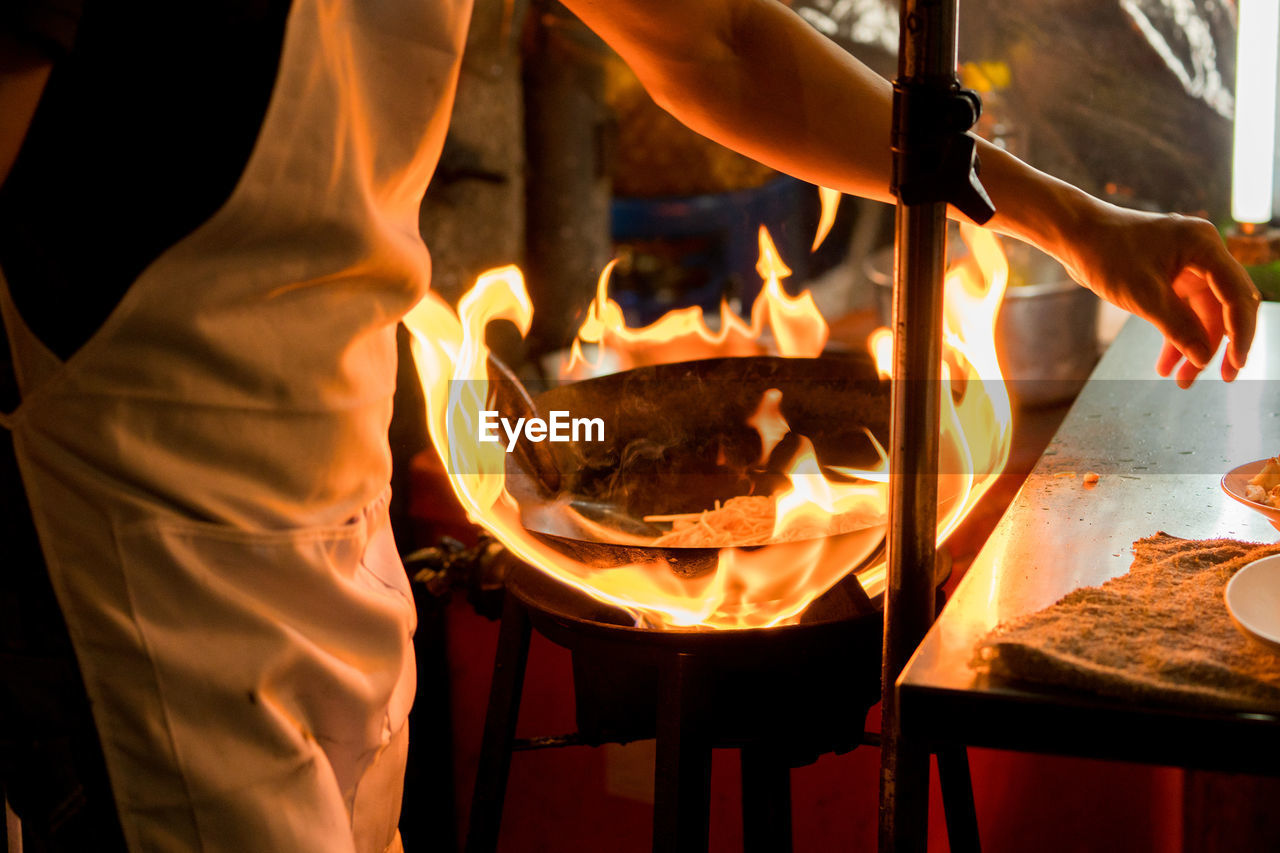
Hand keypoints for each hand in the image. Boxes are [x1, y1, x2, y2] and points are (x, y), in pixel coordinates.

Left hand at [1059, 202, 1259, 387]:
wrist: (1073, 235)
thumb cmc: (1105, 254)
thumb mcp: (1143, 296)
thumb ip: (1177, 327)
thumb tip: (1202, 359)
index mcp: (1204, 247)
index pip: (1236, 295)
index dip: (1240, 333)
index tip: (1235, 366)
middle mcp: (1202, 254)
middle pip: (1223, 307)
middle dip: (1217, 345)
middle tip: (1221, 379)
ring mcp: (1186, 266)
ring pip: (1201, 314)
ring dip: (1193, 346)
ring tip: (1179, 380)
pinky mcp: (1169, 277)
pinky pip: (1182, 311)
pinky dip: (1175, 336)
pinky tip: (1165, 364)